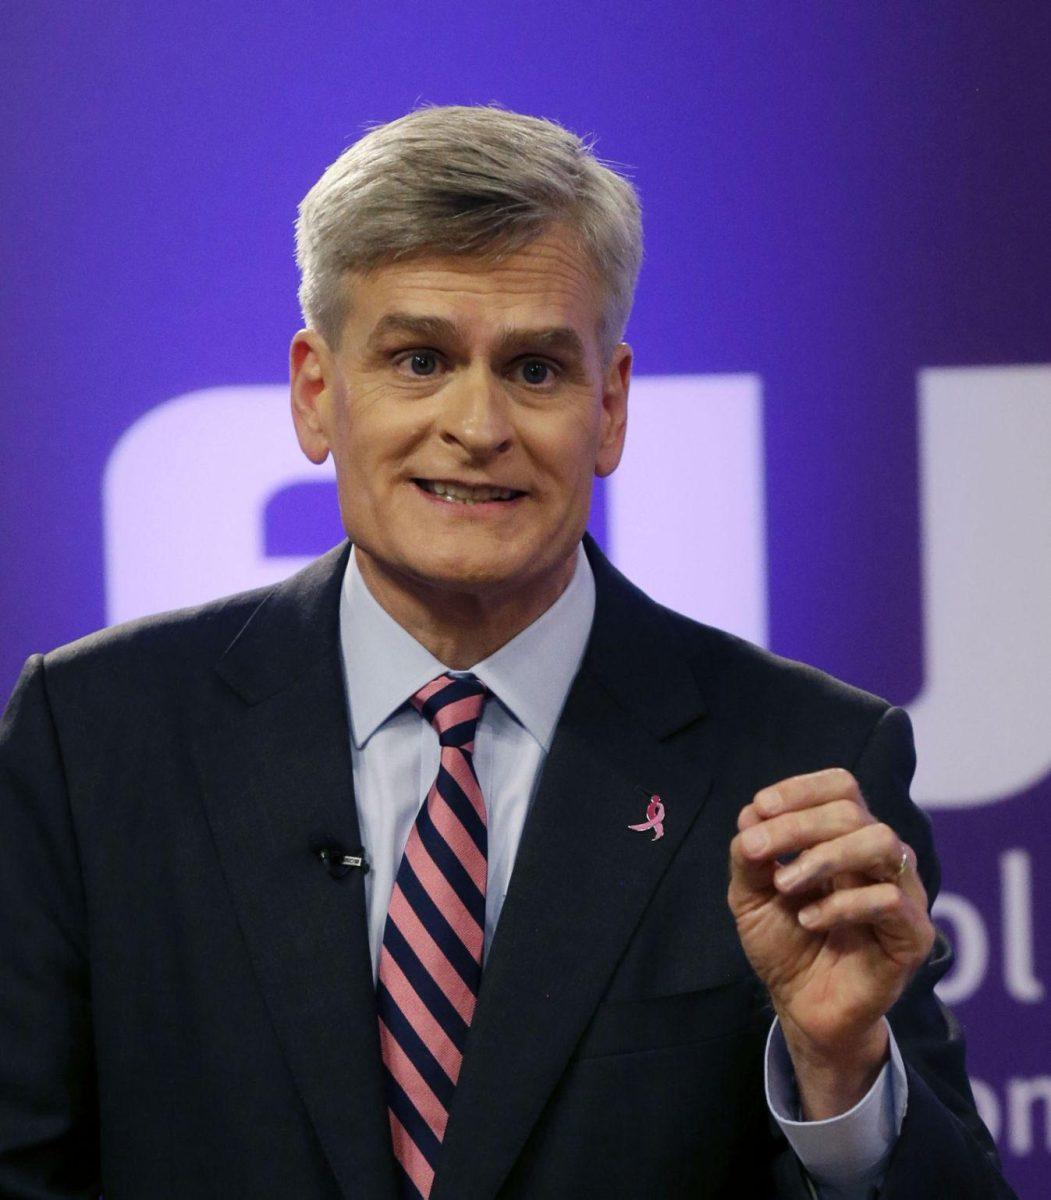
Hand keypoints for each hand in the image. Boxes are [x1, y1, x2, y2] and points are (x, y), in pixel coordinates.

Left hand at [728, 768, 934, 1117]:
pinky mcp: (913, 935)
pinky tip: (808, 919)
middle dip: (799, 825)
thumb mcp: (750, 894)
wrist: (802, 1008)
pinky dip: (844, 903)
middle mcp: (880, 857)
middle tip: (759, 849)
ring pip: (882, 843)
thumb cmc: (783, 941)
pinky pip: (890, 901)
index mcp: (845, 837)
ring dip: (825, 856)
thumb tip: (752, 814)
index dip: (802, 788)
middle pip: (854, 812)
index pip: (841, 787)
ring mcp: (902, 893)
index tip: (762, 807)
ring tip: (785, 885)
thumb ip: (750, 854)